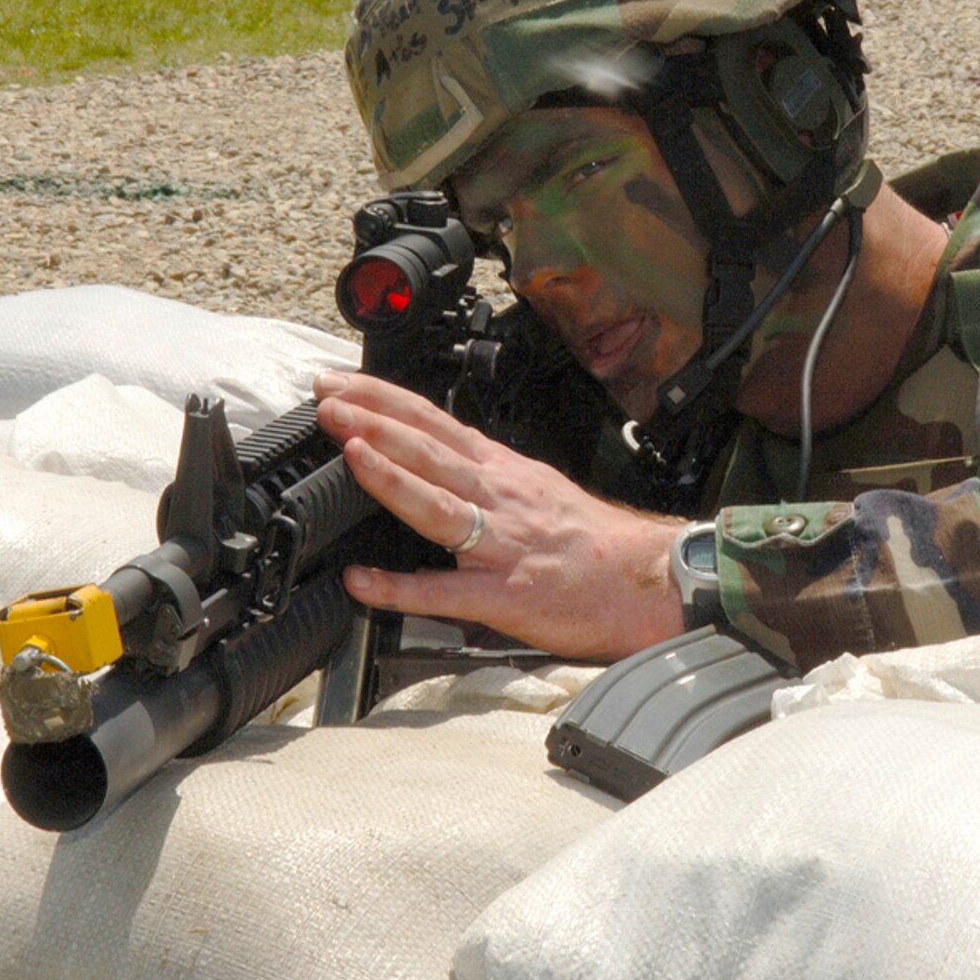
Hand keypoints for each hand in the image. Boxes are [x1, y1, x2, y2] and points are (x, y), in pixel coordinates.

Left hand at [313, 370, 687, 660]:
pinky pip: (445, 592)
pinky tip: (363, 582)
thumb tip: (436, 465)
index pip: (435, 423)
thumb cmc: (598, 543)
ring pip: (438, 504)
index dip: (384, 400)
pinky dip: (400, 587)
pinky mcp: (506, 595)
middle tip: (327, 400)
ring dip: (390, 475)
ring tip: (348, 449)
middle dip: (373, 421)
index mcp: (504, 472)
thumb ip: (486, 477)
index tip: (342, 384)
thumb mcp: (539, 489)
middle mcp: (500, 497)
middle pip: (430, 451)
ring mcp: (502, 544)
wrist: (652, 580)